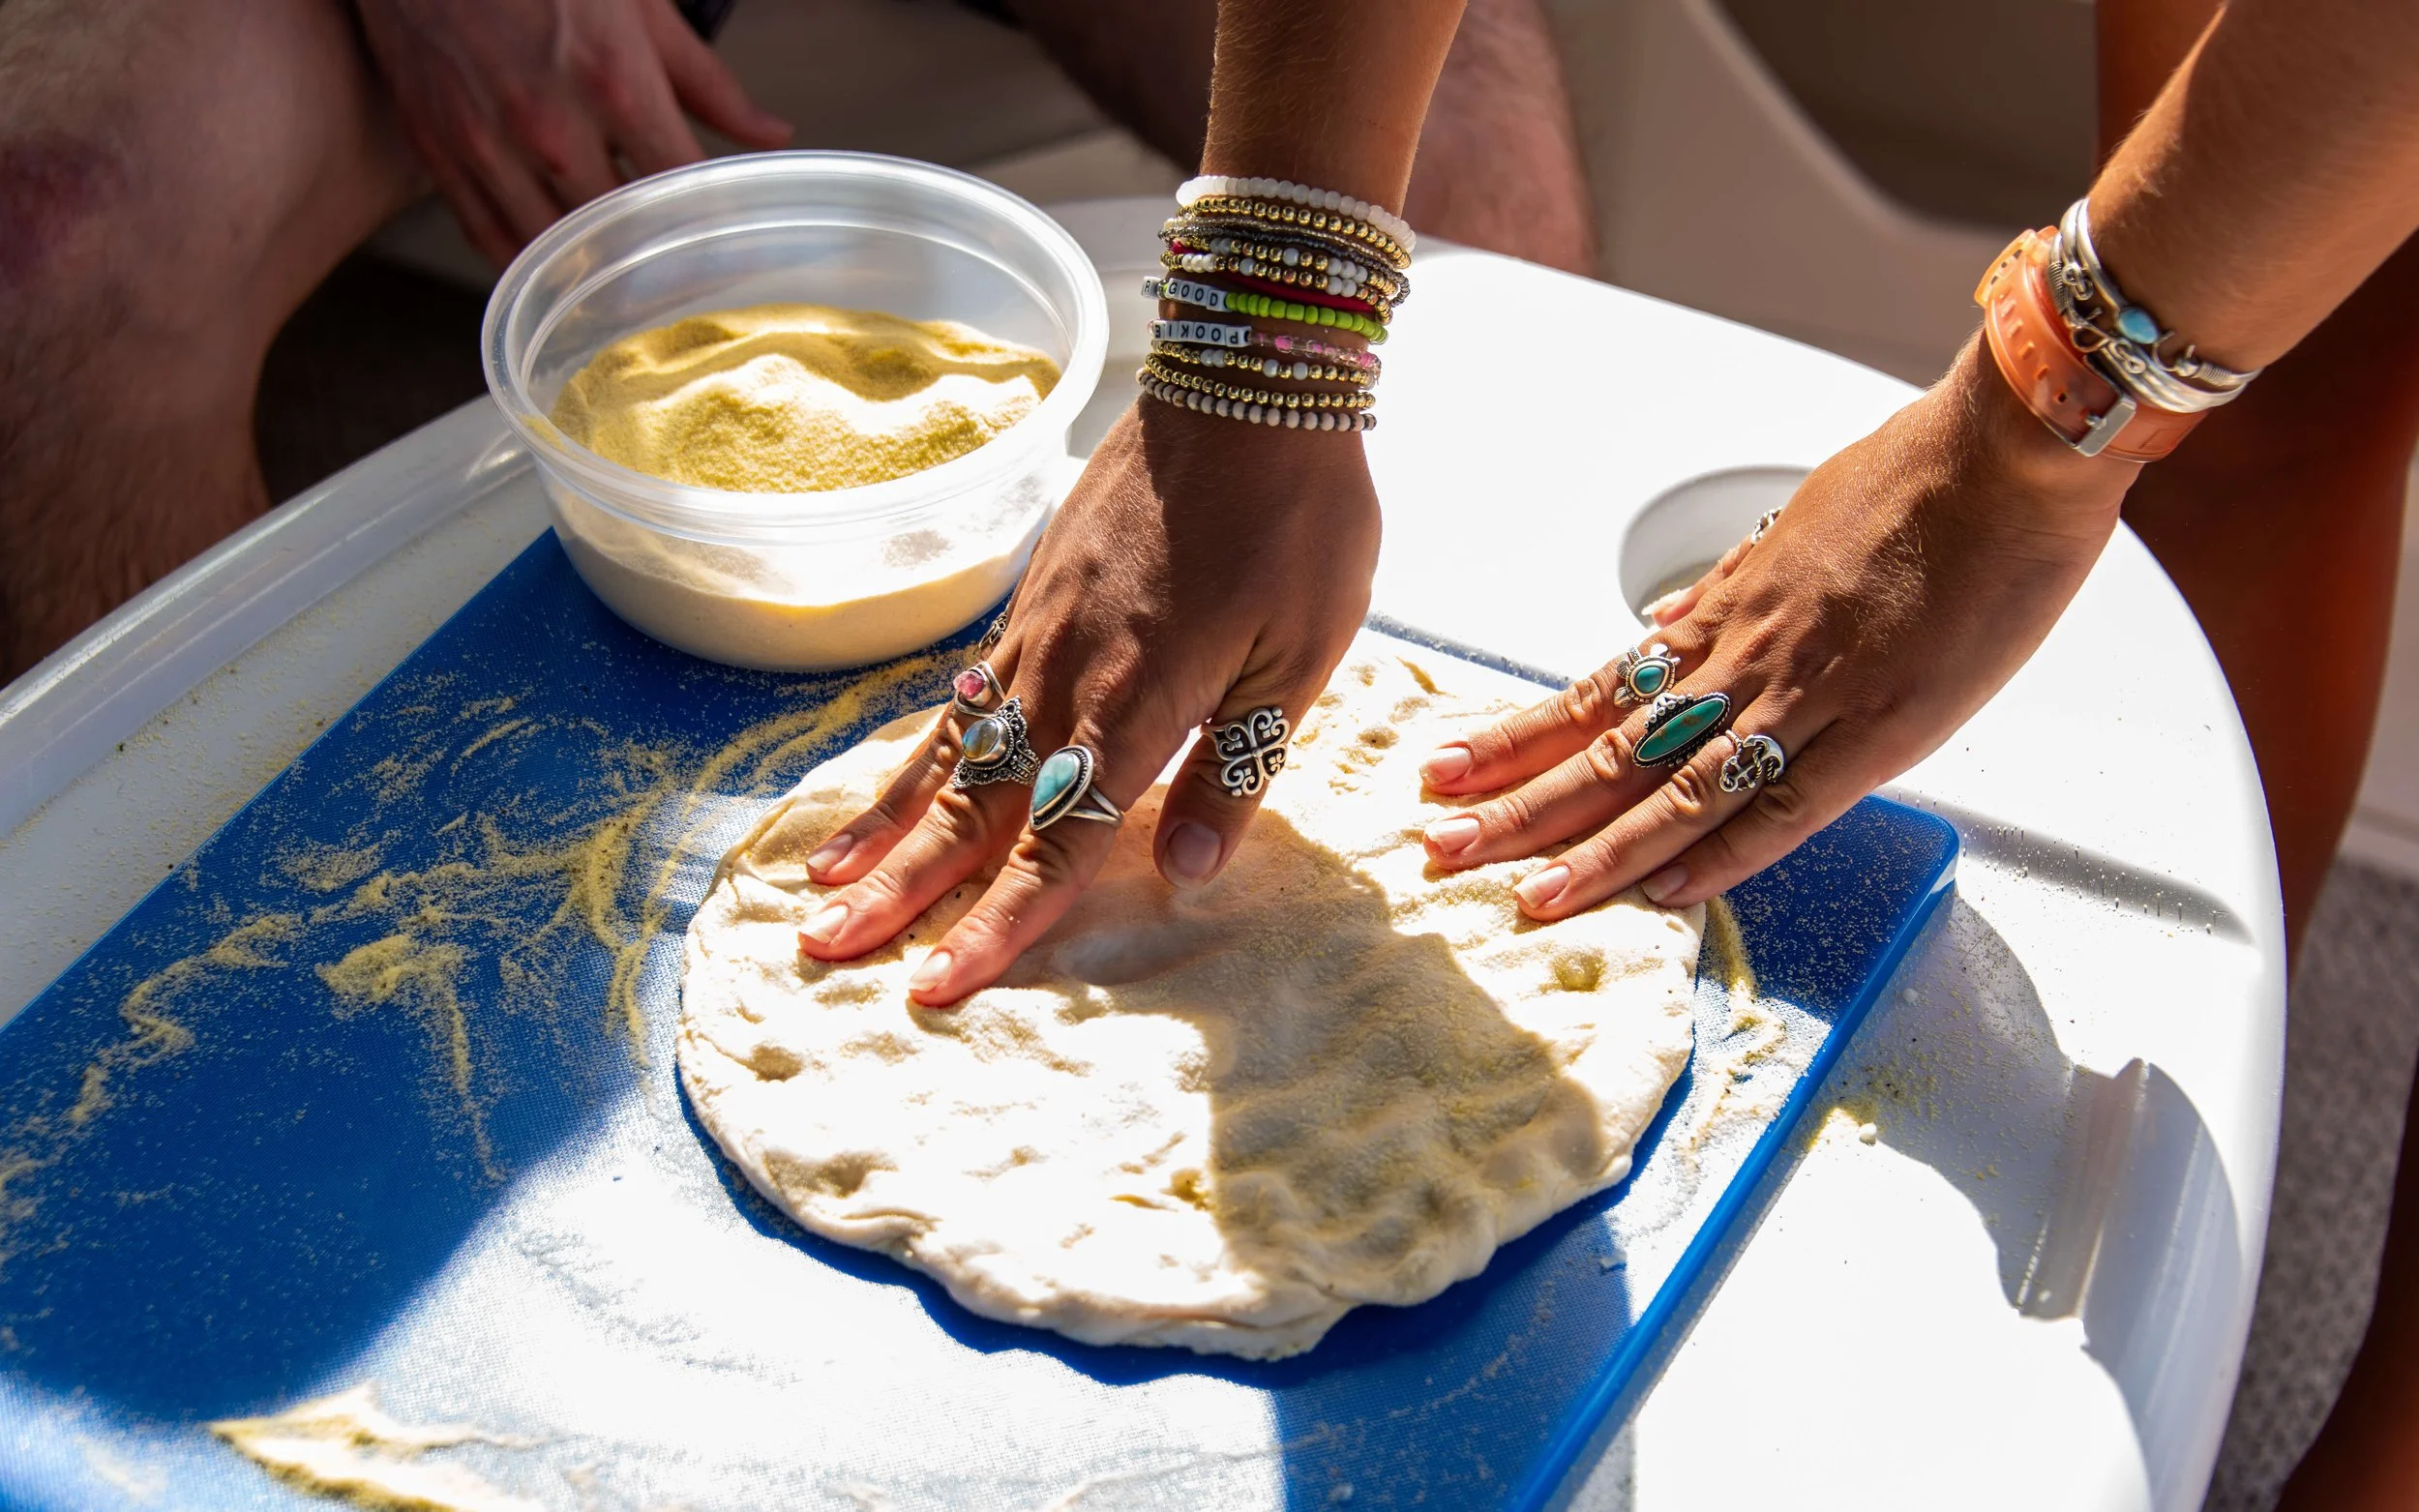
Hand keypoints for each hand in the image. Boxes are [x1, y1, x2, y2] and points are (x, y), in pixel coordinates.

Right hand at [356, 0, 789, 266]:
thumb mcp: (638, 3)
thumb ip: (706, 81)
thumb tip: (770, 135)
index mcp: (613, 81)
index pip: (682, 188)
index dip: (716, 227)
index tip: (736, 252)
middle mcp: (550, 126)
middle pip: (621, 232)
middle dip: (658, 261)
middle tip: (687, 283)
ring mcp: (488, 144)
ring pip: (553, 249)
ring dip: (592, 275)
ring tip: (627, 290)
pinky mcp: (438, 150)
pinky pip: (488, 236)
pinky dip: (527, 265)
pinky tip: (556, 272)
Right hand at [797, 401, 1381, 1006]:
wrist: (1248, 383)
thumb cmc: (1298, 519)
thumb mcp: (1304, 651)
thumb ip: (1240, 766)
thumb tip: (1191, 873)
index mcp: (1139, 704)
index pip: (1056, 843)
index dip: (996, 925)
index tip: (933, 988)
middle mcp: (1067, 675)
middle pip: (971, 808)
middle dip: (897, 889)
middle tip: (820, 951)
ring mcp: (1039, 630)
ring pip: (949, 749)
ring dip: (884, 824)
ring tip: (820, 880)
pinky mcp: (1034, 593)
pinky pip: (962, 688)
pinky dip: (918, 746)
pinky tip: (894, 777)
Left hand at [1420, 337, 2134, 915]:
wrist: (2006, 448)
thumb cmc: (1917, 477)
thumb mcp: (1794, 525)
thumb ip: (1728, 590)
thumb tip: (1663, 624)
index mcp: (1724, 612)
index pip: (1595, 694)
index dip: (1518, 740)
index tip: (1452, 771)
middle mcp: (1744, 657)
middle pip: (1609, 748)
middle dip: (1519, 804)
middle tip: (1440, 847)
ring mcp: (1808, 692)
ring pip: (1678, 785)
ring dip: (1595, 844)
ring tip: (1520, 891)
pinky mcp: (1882, 724)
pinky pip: (1788, 803)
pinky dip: (1724, 852)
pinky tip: (1665, 891)